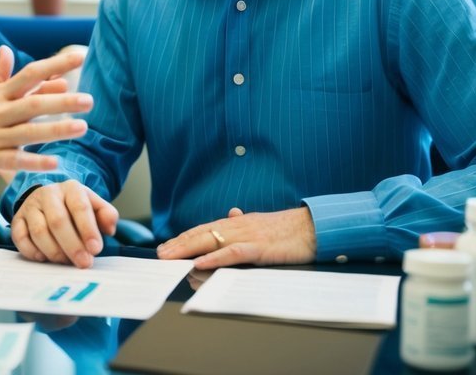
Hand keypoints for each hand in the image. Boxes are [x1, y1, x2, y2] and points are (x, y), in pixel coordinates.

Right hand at [0, 46, 91, 193]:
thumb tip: (8, 50)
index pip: (29, 74)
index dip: (54, 65)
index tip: (80, 56)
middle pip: (32, 103)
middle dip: (62, 101)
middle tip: (89, 100)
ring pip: (27, 131)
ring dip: (56, 129)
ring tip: (82, 128)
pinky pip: (13, 159)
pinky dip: (34, 161)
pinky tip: (55, 163)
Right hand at [11, 180, 117, 267]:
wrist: (50, 200)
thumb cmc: (76, 208)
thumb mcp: (95, 207)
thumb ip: (107, 215)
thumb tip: (110, 228)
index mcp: (71, 188)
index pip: (80, 207)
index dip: (88, 230)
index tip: (95, 249)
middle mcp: (48, 193)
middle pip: (58, 221)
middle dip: (72, 245)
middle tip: (83, 263)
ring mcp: (30, 206)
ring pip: (38, 231)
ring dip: (54, 251)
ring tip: (66, 262)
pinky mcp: (17, 219)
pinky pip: (20, 237)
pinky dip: (32, 251)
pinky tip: (44, 258)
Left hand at [156, 206, 316, 268]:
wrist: (316, 226)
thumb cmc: (290, 228)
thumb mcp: (262, 224)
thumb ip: (244, 222)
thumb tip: (230, 213)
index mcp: (238, 222)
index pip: (204, 228)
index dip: (183, 237)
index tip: (165, 246)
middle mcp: (238, 226)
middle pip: (202, 234)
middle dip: (178, 244)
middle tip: (159, 254)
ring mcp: (249, 236)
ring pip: (212, 241)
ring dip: (188, 249)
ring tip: (170, 258)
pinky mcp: (261, 248)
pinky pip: (234, 253)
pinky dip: (215, 257)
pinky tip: (200, 262)